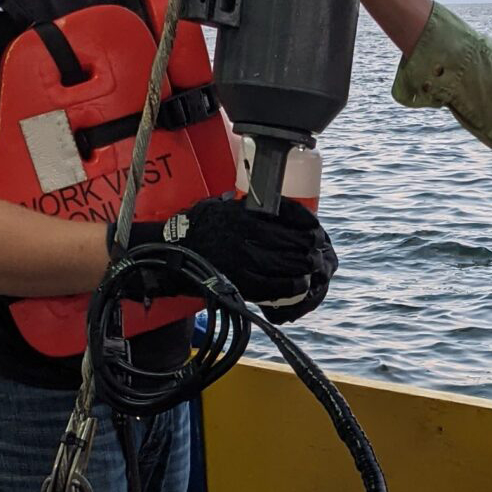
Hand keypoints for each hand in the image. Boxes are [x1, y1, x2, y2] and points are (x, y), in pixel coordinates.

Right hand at [186, 195, 336, 320]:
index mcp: (243, 212)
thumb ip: (251, 206)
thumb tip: (285, 212)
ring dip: (304, 267)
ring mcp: (240, 258)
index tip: (316, 229)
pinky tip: (300, 284)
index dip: (308, 223)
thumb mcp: (226, 205)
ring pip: (285, 264)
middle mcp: (243, 233)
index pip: (288, 214)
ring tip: (312, 268)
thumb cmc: (203, 225)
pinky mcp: (237, 281)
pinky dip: (291, 286)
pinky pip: (272, 286)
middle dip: (310, 248)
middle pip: (291, 241)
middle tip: (318, 251)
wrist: (173, 250)